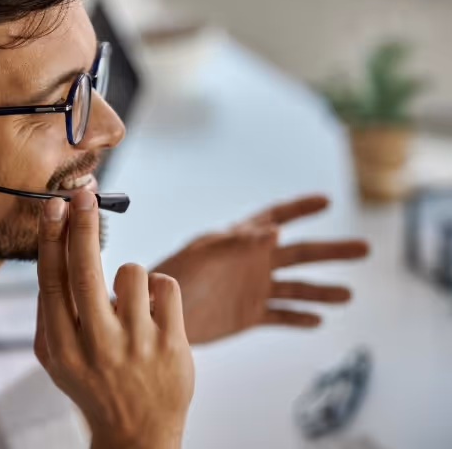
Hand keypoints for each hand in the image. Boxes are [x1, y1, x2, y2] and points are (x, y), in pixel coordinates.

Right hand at [35, 192, 193, 448]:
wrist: (138, 434)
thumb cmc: (92, 385)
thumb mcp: (55, 359)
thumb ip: (47, 312)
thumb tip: (51, 249)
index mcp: (62, 346)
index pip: (51, 279)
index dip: (51, 236)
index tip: (54, 204)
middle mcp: (96, 344)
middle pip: (85, 267)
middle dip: (83, 222)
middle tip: (84, 193)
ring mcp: (137, 344)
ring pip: (133, 271)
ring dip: (131, 278)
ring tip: (131, 304)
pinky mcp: (172, 344)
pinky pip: (167, 286)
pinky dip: (160, 291)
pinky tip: (154, 313)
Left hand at [151, 195, 368, 344]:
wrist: (156, 315)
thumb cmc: (173, 278)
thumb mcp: (202, 256)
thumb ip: (235, 243)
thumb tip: (274, 230)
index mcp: (240, 241)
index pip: (275, 217)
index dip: (299, 208)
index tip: (326, 200)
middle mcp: (252, 262)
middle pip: (300, 254)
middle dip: (331, 251)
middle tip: (365, 248)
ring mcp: (253, 289)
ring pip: (297, 288)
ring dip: (322, 291)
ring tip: (347, 296)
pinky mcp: (249, 315)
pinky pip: (281, 315)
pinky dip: (300, 318)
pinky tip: (318, 321)